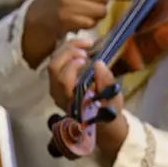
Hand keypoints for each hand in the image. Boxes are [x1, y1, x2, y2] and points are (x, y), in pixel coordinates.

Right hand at [21, 0, 140, 67]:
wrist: (41, 13)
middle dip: (103, 0)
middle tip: (93, 0)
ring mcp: (66, 2)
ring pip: (100, 10)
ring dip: (98, 13)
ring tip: (86, 10)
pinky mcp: (66, 18)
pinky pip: (92, 23)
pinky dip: (90, 23)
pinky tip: (80, 19)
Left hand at [47, 40, 128, 164]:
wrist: (102, 123)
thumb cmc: (109, 112)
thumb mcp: (114, 100)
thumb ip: (107, 82)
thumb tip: (99, 63)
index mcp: (71, 101)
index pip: (63, 80)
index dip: (72, 66)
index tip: (87, 58)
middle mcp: (59, 95)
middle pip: (53, 68)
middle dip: (68, 52)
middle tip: (87, 46)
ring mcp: (56, 88)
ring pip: (53, 63)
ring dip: (68, 49)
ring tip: (86, 44)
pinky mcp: (58, 82)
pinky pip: (57, 63)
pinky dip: (67, 52)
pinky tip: (81, 48)